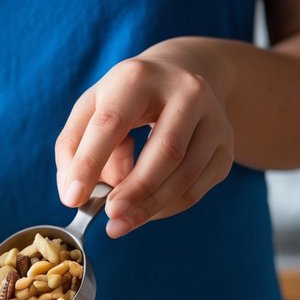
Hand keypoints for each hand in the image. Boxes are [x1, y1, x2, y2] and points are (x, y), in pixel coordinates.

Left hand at [55, 40, 233, 237]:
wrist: (182, 76)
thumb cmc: (126, 99)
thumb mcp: (91, 108)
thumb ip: (73, 147)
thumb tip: (75, 192)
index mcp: (139, 77)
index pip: (111, 123)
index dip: (90, 163)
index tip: (73, 198)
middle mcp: (185, 92)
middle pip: (165, 151)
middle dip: (135, 190)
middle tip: (110, 218)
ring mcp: (213, 119)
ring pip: (186, 174)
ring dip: (151, 207)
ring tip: (121, 223)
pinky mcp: (226, 146)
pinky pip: (197, 188)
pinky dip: (167, 207)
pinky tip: (146, 211)